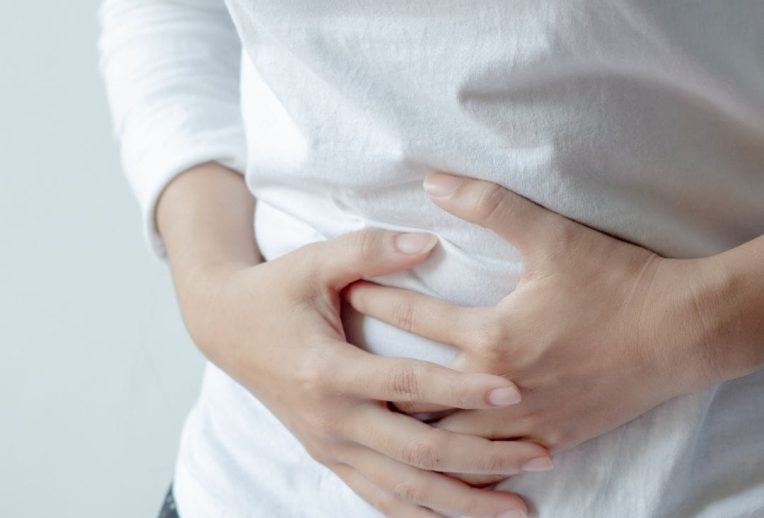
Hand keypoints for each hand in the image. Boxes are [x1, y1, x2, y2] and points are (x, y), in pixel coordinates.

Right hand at [178, 227, 550, 517]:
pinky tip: (461, 517)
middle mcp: (329, 420)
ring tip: (518, 510)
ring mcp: (328, 446)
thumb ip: (369, 250)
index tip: (513, 390)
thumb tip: (428, 241)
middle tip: (542, 453)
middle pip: (415, 454)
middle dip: (482, 458)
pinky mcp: (330, 456)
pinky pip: (381, 497)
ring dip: (462, 502)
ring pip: (403, 490)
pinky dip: (423, 513)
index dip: (460, 389)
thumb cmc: (274, 291)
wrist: (226, 328)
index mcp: (326, 371)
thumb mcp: (313, 262)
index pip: (405, 387)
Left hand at [344, 173, 720, 467]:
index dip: (374, 299)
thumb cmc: (617, 281)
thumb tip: (432, 180)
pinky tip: (440, 462)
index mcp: (491, 336)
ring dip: (408, 430)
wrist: (683, 333)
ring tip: (374, 421)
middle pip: (415, 393)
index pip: (414, 316)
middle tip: (338, 371)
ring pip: (447, 441)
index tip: (343, 292)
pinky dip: (460, 460)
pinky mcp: (551, 439)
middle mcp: (498, 386)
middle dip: (374, 381)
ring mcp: (524, 421)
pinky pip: (491, 460)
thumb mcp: (551, 235)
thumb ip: (488, 205)